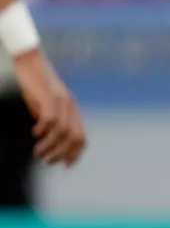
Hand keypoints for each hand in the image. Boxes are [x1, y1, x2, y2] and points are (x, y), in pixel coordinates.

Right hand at [13, 49, 84, 166]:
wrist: (30, 62)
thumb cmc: (37, 86)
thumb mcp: (47, 107)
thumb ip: (52, 122)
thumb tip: (50, 142)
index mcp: (73, 111)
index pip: (81, 138)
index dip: (75, 154)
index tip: (65, 166)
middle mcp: (71, 107)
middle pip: (74, 138)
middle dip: (62, 154)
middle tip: (48, 161)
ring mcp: (61, 101)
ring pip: (62, 132)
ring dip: (51, 146)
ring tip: (39, 153)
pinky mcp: (49, 96)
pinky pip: (50, 119)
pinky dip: (44, 130)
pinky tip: (35, 133)